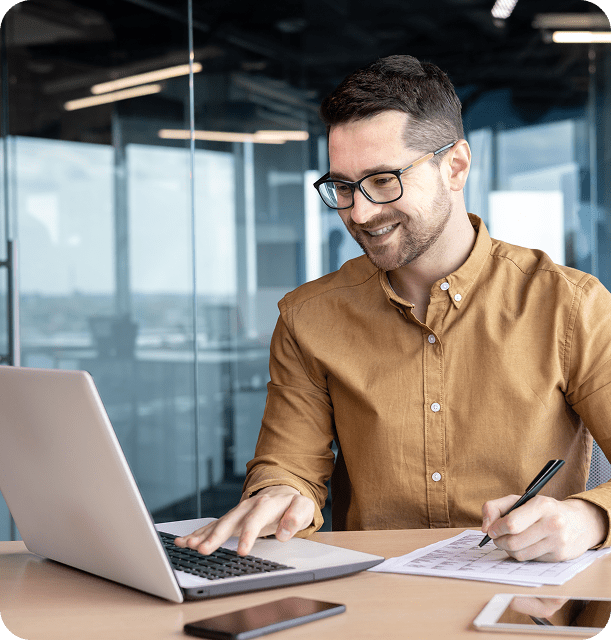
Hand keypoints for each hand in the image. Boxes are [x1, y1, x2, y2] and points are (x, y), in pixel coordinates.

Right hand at [174, 485, 315, 556]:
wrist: (284, 492)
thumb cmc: (293, 503)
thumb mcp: (304, 508)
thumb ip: (296, 517)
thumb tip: (283, 532)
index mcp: (267, 503)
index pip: (256, 519)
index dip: (248, 535)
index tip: (241, 551)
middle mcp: (248, 506)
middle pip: (230, 521)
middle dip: (216, 536)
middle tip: (203, 549)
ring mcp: (238, 512)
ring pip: (218, 523)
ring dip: (202, 534)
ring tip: (187, 545)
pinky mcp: (232, 519)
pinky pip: (213, 526)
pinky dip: (198, 533)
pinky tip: (184, 541)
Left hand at [481, 496, 607, 561]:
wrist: (579, 522)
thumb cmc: (543, 509)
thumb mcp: (520, 499)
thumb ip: (495, 507)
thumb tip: (485, 528)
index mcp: (541, 505)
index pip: (511, 524)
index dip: (496, 529)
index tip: (491, 530)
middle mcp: (553, 523)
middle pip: (513, 542)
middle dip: (499, 541)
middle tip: (497, 537)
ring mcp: (558, 542)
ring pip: (520, 554)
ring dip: (508, 549)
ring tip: (508, 541)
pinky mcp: (560, 556)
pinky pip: (530, 560)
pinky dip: (522, 554)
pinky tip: (524, 546)